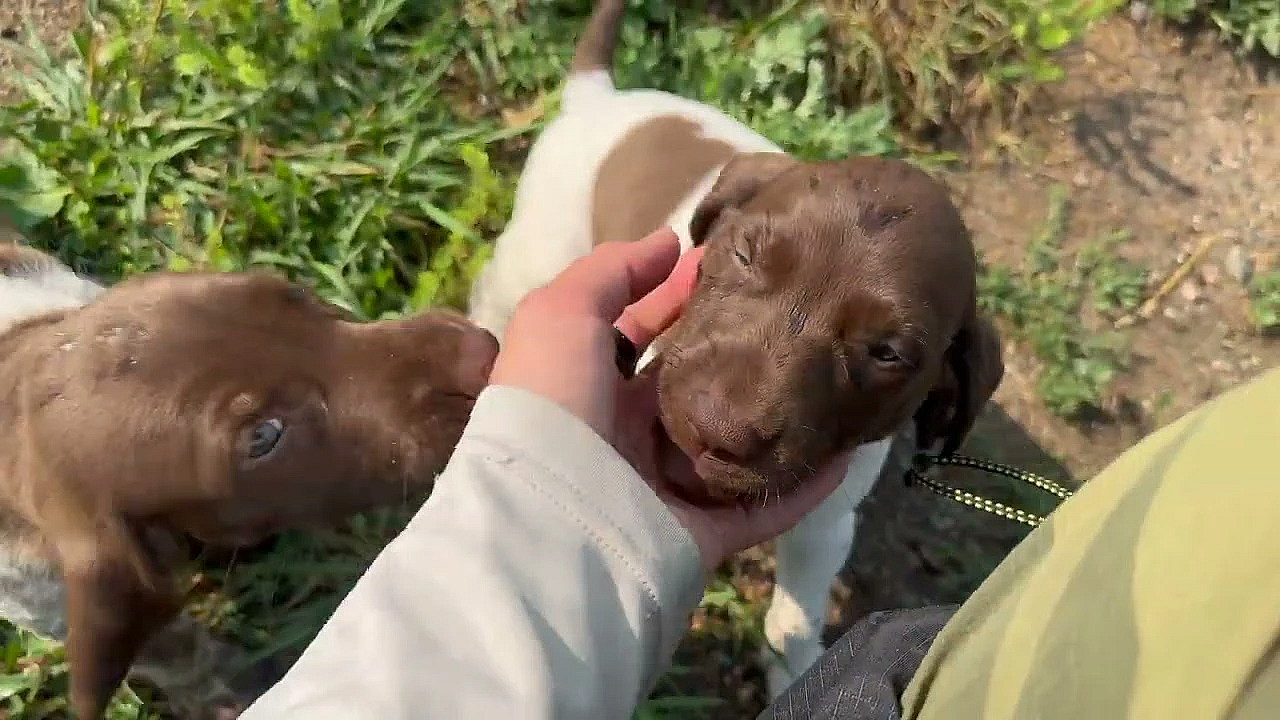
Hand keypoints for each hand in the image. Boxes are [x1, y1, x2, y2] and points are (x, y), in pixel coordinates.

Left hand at [490, 227, 850, 570]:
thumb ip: (610, 272)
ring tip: (834, 382)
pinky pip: (763, 506)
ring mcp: (668, 491)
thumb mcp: (560, 316)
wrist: (552, 520)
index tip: (736, 268)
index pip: (647, 335)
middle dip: (742, 355)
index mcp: (593, 388)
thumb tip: (668, 242)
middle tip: (800, 318)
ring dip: (779, 420)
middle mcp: (630, 439)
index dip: (684, 300)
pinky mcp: (703, 535)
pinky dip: (803, 486)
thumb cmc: (552, 404)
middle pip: (699, 389)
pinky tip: (845, 454)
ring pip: (735, 448)